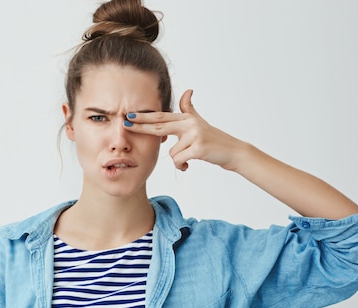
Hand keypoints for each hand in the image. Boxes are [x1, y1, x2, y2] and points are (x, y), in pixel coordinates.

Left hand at [124, 89, 246, 170]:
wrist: (232, 151)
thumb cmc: (213, 139)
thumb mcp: (200, 122)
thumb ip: (189, 109)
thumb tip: (188, 90)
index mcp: (186, 119)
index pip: (161, 117)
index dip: (144, 116)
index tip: (129, 115)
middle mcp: (189, 124)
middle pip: (160, 125)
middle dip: (140, 126)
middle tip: (125, 123)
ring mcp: (194, 135)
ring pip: (171, 152)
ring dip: (178, 160)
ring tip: (188, 159)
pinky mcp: (198, 147)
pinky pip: (178, 160)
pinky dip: (182, 166)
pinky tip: (188, 165)